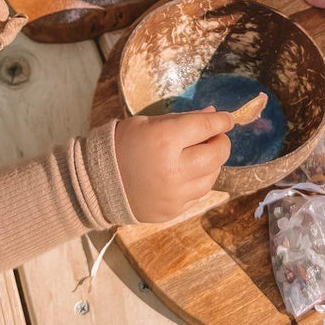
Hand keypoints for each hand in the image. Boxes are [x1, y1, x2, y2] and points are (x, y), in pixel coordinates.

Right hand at [114, 106, 231, 222]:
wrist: (97, 182)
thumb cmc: (122, 145)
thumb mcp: (149, 123)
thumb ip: (182, 120)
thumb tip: (212, 114)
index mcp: (165, 140)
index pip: (206, 127)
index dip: (221, 121)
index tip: (227, 119)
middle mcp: (174, 168)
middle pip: (216, 154)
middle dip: (221, 142)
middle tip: (216, 137)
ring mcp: (174, 194)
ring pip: (212, 176)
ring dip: (212, 163)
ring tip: (201, 155)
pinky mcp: (173, 210)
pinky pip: (197, 194)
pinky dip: (198, 181)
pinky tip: (188, 173)